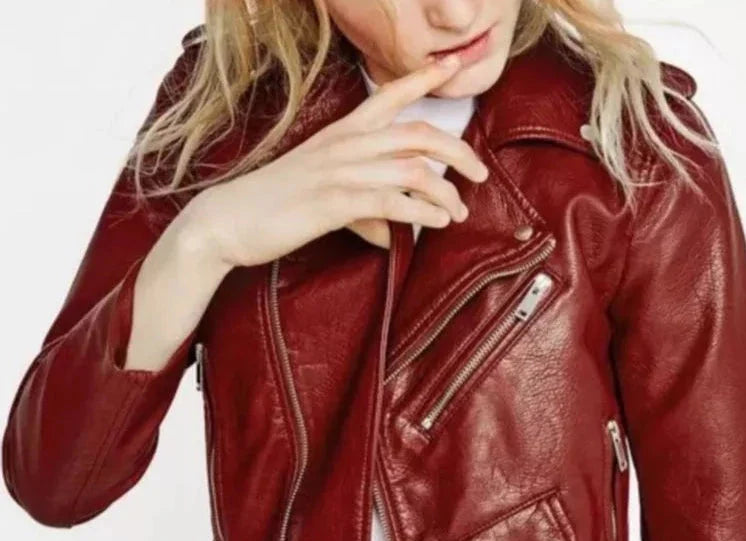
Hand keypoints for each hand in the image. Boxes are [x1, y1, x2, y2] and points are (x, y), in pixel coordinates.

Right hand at [183, 52, 488, 266]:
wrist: (228, 220)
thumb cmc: (272, 205)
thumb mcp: (319, 196)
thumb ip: (359, 208)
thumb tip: (386, 232)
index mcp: (341, 133)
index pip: (388, 95)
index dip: (423, 78)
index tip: (452, 65)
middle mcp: (346, 144)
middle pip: (418, 133)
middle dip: (458, 151)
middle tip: (480, 173)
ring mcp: (341, 170)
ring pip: (414, 168)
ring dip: (445, 192)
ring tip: (457, 212)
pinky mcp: (336, 200)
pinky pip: (394, 200)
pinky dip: (423, 212)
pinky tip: (435, 223)